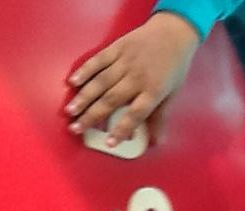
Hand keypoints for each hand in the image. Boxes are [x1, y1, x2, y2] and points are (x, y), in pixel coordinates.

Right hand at [66, 12, 199, 145]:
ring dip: (84, 97)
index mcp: (153, 91)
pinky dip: (85, 71)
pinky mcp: (117, 48)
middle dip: (92, 116)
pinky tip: (72, 82)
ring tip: (71, 111)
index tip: (109, 143)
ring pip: (101, 82)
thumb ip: (160, 118)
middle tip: (76, 128)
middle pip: (111, 100)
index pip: (135, 115)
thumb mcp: (172, 94)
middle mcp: (137, 77)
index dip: (121, 129)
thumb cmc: (173, 66)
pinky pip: (98, 61)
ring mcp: (125, 61)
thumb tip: (155, 142)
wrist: (173, 32)